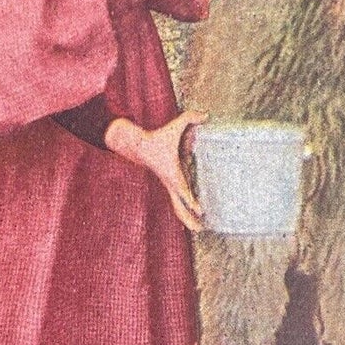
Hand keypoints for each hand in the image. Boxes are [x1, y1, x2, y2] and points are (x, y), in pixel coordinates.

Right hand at [105, 111, 206, 230]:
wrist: (137, 146)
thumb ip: (190, 117)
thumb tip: (206, 115)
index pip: (183, 190)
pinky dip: (184, 210)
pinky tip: (192, 219)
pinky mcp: (168, 184)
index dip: (191, 200)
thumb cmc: (157, 137)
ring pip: (177, 207)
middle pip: (179, 206)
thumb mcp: (174, 125)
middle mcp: (170, 182)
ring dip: (187, 219)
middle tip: (201, 228)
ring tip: (199, 229)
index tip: (199, 210)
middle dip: (189, 218)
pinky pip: (177, 201)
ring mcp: (168, 185)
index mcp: (172, 172)